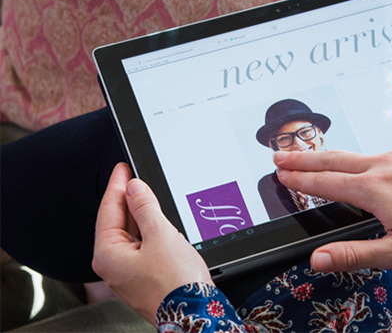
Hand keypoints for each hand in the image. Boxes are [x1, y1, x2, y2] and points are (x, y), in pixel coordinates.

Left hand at [93, 163, 212, 322]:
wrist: (194, 313)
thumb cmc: (175, 282)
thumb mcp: (160, 234)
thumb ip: (145, 207)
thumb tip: (133, 188)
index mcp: (108, 254)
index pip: (108, 210)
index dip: (117, 186)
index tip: (122, 168)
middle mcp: (113, 265)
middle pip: (116, 222)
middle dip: (127, 199)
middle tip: (134, 176)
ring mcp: (127, 272)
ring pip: (131, 234)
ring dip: (140, 214)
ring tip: (148, 194)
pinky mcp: (143, 277)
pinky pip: (141, 246)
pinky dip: (148, 230)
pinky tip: (158, 221)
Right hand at [274, 137, 391, 271]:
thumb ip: (353, 254)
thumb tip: (317, 259)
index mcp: (375, 189)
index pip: (327, 182)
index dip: (301, 179)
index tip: (281, 173)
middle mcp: (388, 162)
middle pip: (337, 158)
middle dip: (306, 157)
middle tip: (282, 155)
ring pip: (370, 155)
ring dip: (349, 161)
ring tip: (334, 166)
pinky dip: (391, 162)